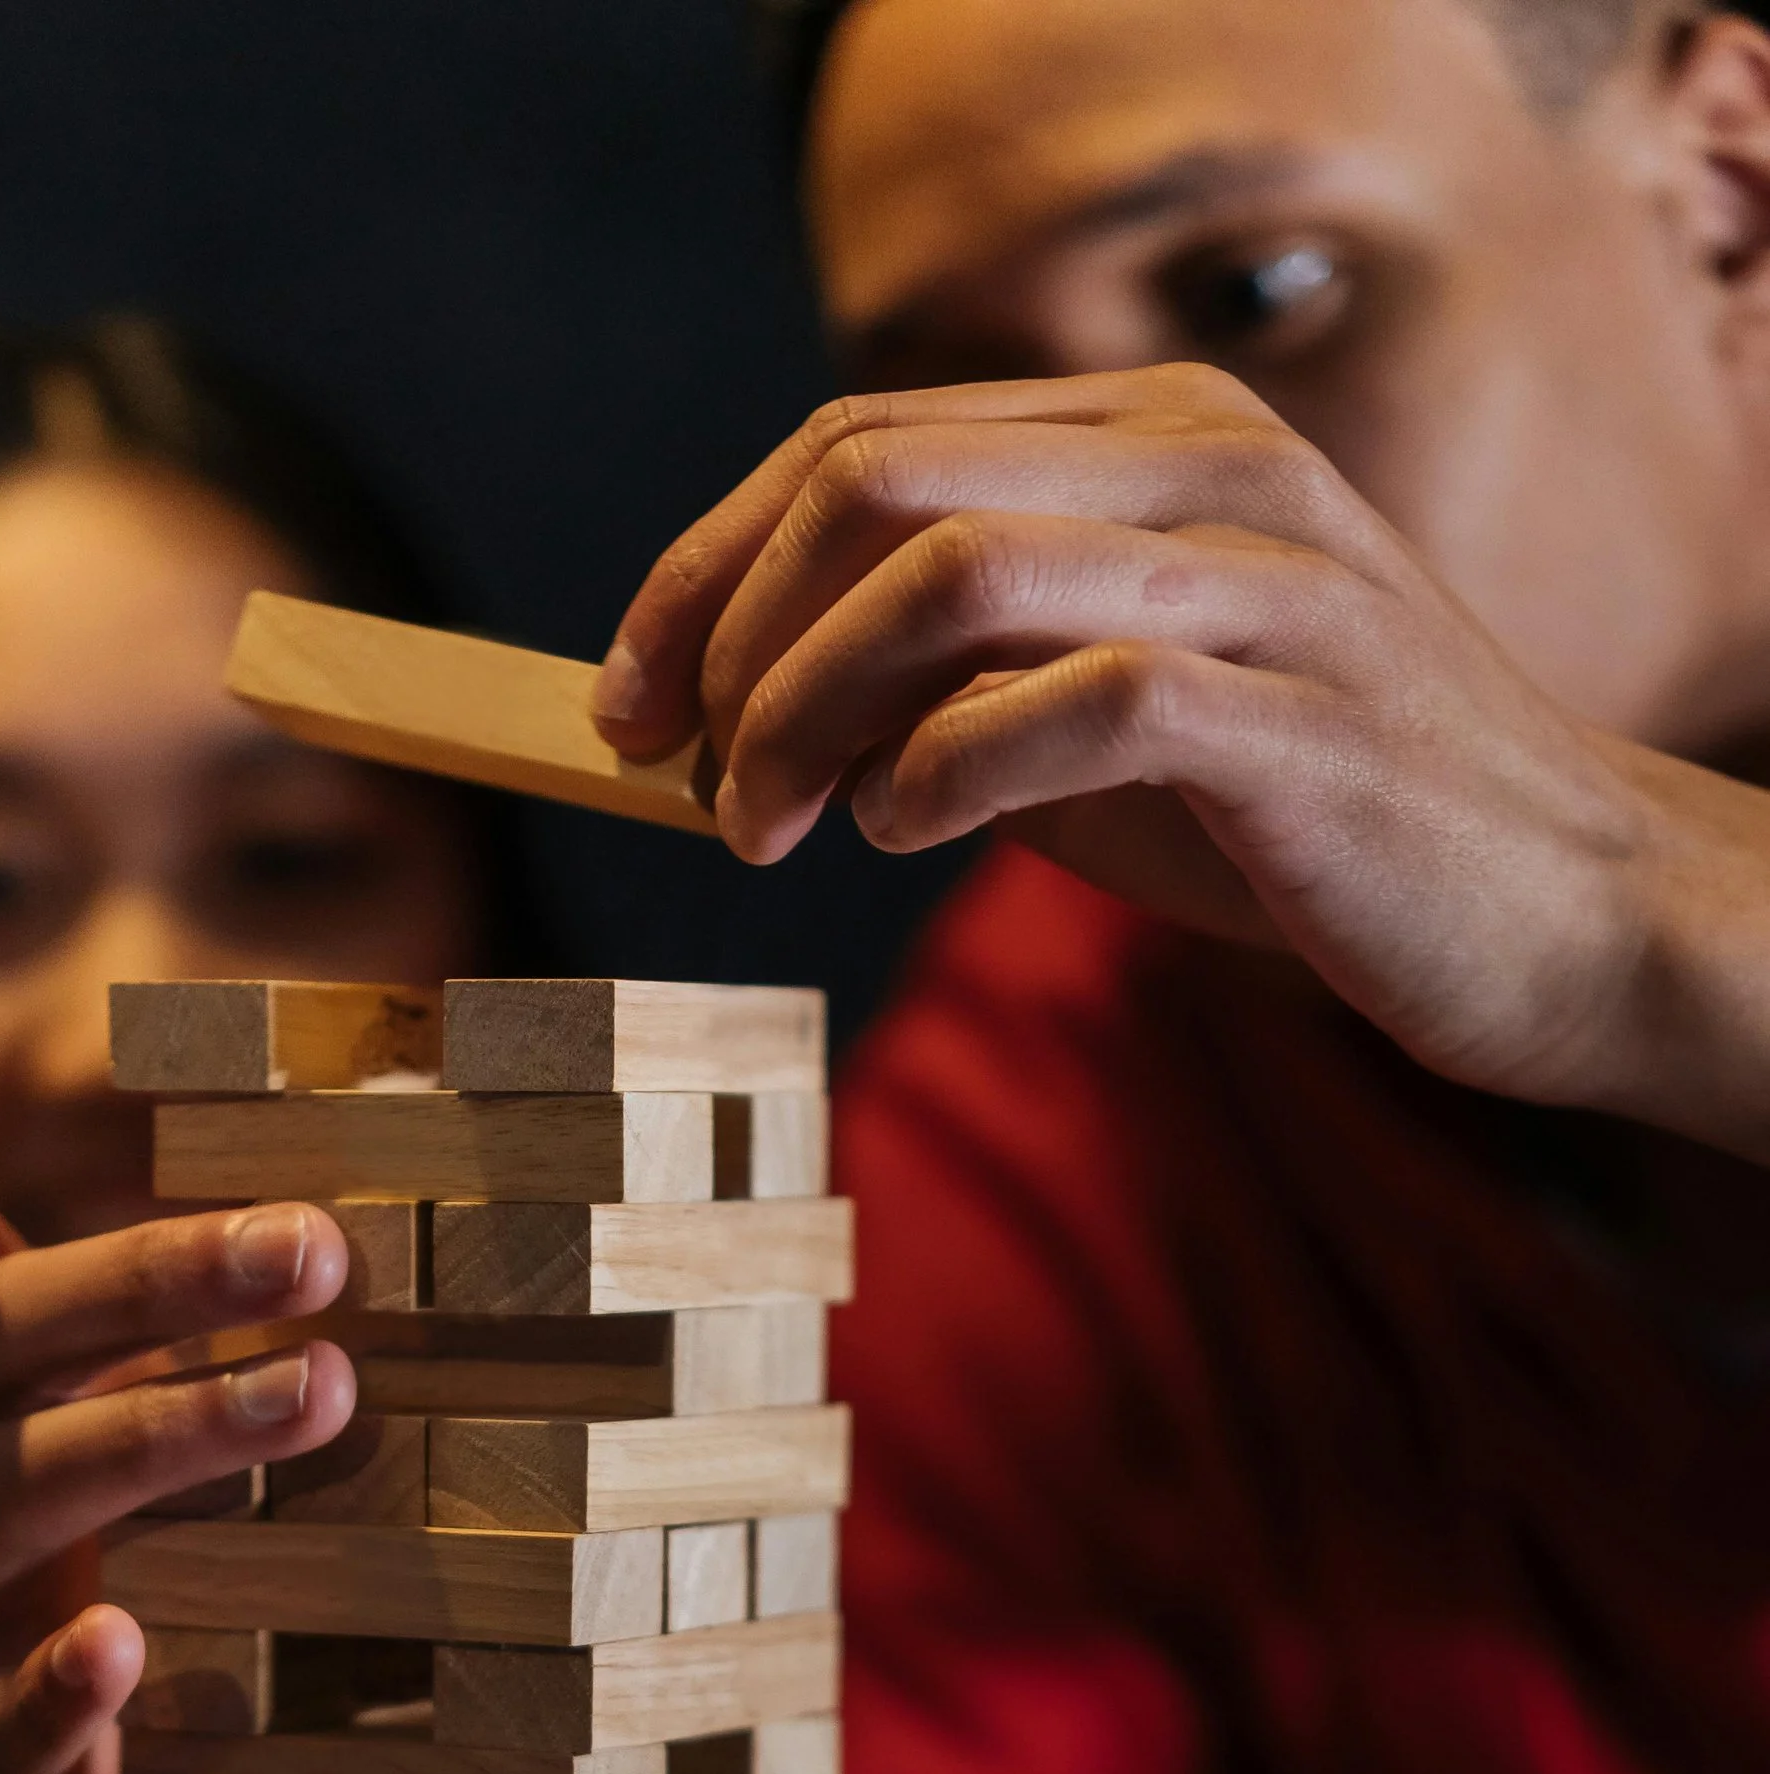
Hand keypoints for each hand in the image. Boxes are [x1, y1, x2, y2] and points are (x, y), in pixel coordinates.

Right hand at [0, 1024, 357, 1773]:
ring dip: (162, 1435)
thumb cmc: (218, 1694)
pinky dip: (55, 1682)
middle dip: (151, 1276)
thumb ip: (306, 1414)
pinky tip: (117, 1645)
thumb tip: (439, 1261)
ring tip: (314, 1395)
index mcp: (44, 1429)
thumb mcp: (270, 1533)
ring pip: (10, 1503)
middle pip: (2, 1350)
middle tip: (315, 1241)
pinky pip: (0, 1726)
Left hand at [594, 366, 1769, 1150]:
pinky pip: (1077, 699)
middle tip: (679, 776)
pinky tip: (897, 833)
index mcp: (1154, 444)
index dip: (707, 565)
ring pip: (955, 568)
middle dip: (730, 630)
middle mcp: (1210, 473)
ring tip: (764, 823)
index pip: (863, 439)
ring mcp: (1266, 585)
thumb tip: (761, 720)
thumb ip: (956, 696)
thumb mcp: (1102, 740)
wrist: (1560, 920)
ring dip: (807, 705)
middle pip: (878, 477)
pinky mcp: (1303, 721)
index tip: (628, 703)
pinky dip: (945, 767)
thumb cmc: (1311, 829)